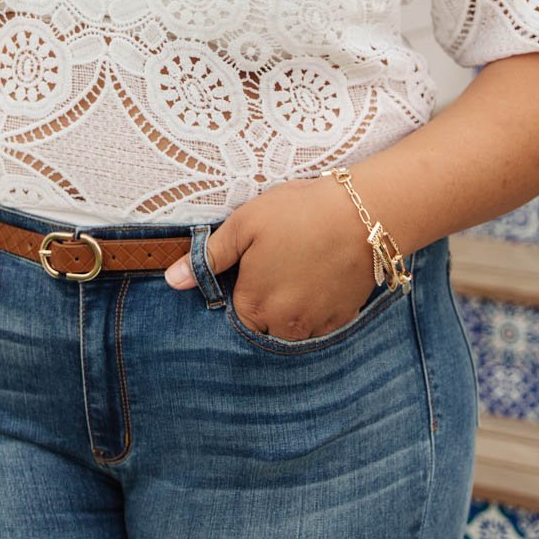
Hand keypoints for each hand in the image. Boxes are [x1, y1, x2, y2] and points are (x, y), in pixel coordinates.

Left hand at [162, 175, 377, 337]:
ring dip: (293, 305)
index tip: (256, 262)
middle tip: (281, 260)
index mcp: (255, 306)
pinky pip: (322, 321)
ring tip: (303, 266)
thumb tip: (173, 281)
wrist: (365, 213)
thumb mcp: (245, 224)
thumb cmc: (299, 213)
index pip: (236, 311)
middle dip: (267, 299)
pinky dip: (318, 304)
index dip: (243, 285)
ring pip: (293, 326)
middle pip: (264, 323)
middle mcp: (285, 326)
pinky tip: (322, 274)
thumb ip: (208, 257)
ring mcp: (318, 325)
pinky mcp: (344, 318)